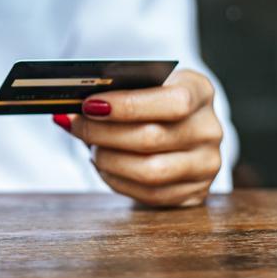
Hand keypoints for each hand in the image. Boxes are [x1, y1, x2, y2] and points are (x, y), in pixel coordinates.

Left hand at [53, 69, 223, 206]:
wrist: (180, 124)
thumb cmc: (152, 99)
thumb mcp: (142, 84)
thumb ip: (113, 93)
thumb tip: (67, 113)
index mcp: (200, 91)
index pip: (172, 102)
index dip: (127, 105)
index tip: (90, 104)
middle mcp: (209, 129)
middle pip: (152, 138)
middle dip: (104, 133)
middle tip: (76, 125)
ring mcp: (206, 164)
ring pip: (150, 171)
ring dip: (108, 159)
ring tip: (90, 146)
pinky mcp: (195, 192)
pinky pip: (150, 194)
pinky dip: (117, 180)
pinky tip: (102, 165)